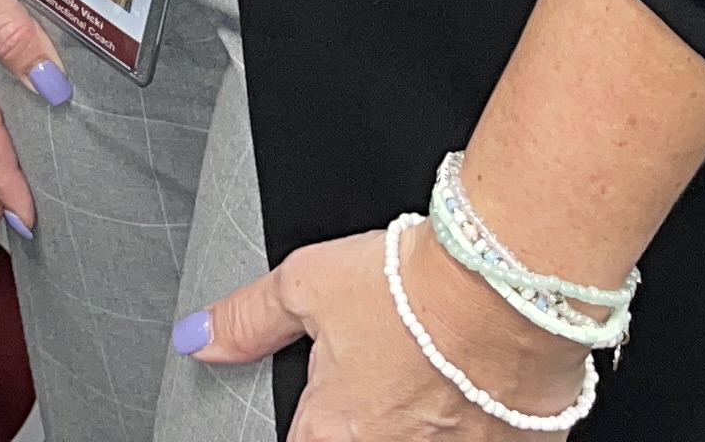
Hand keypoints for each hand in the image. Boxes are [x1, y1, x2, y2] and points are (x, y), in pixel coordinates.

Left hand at [189, 221, 590, 436]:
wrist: (506, 280)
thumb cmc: (412, 285)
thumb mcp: (305, 286)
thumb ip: (248, 321)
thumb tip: (198, 338)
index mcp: (336, 432)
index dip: (310, 420)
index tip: (324, 402)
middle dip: (370, 414)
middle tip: (385, 367)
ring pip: (428, 441)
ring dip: (426, 416)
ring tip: (434, 366)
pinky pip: (491, 439)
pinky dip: (483, 415)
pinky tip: (484, 379)